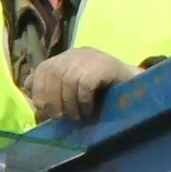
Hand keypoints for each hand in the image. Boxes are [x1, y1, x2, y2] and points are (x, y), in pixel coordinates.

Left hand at [21, 46, 135, 121]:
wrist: (135, 85)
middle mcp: (75, 54)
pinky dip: (84, 101)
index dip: (39, 90)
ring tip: (76, 117)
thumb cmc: (102, 92)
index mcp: (65, 58)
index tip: (43, 110)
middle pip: (53, 74)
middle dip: (52, 99)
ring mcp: (90, 57)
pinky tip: (89, 110)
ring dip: (70, 104)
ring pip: (68, 81)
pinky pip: (85, 85)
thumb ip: (55, 94)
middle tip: (59, 118)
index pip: (43, 69)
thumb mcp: (74, 91)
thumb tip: (35, 108)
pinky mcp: (104, 65)